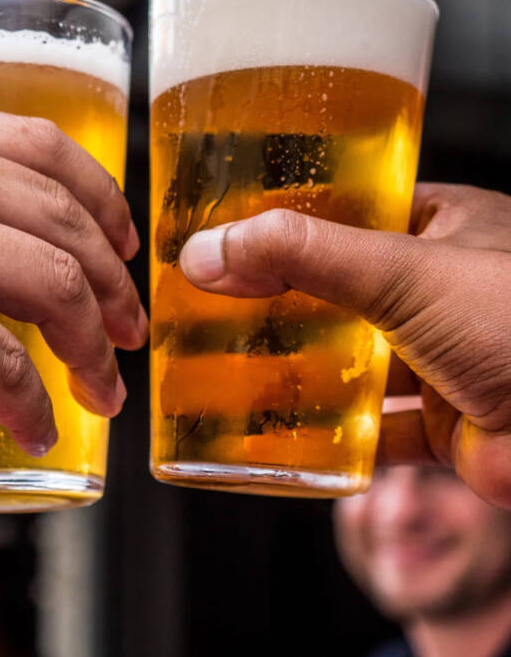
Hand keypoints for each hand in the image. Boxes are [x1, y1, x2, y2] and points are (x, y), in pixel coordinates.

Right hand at [0, 108, 146, 458]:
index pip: (40, 145)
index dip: (103, 199)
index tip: (125, 247)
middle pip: (62, 222)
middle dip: (114, 288)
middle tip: (129, 335)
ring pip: (54, 289)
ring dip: (95, 350)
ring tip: (103, 392)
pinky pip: (4, 366)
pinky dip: (33, 408)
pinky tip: (36, 432)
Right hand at [180, 184, 510, 507]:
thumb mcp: (404, 271)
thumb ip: (305, 257)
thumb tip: (211, 252)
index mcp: (445, 230)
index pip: (352, 216)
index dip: (291, 227)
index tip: (231, 239)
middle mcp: (443, 294)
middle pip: (343, 297)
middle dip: (285, 309)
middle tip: (218, 311)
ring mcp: (443, 361)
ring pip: (355, 367)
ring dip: (303, 377)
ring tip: (234, 375)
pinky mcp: (445, 426)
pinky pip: (374, 432)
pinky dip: (333, 440)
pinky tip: (288, 440)